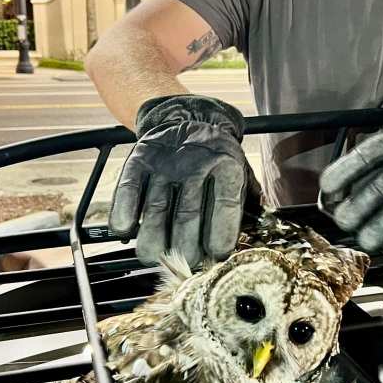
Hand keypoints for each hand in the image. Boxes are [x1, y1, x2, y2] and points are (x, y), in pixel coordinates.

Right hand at [109, 95, 256, 268]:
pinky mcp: (139, 160)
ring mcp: (165, 162)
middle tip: (185, 264)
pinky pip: (128, 190)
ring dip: (153, 241)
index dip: (221, 235)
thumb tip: (258, 231)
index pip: (225, 205)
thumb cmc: (215, 156)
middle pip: (188, 215)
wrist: (185, 118)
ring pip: (156, 208)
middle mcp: (196, 163)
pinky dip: (124, 215)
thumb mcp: (241, 170)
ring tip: (154, 257)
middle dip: (186, 248)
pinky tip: (127, 232)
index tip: (218, 256)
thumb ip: (249, 200)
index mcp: (227, 165)